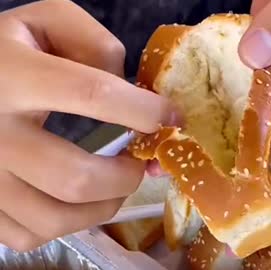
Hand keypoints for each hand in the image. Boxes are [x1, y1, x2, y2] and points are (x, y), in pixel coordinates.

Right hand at [0, 0, 178, 250]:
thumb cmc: (9, 50)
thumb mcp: (48, 22)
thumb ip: (95, 43)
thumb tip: (133, 93)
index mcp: (15, 76)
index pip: (93, 95)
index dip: (145, 110)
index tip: (172, 118)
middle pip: (75, 177)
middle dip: (126, 177)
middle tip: (138, 164)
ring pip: (55, 218)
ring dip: (102, 206)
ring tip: (113, 184)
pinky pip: (31, 235)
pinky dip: (67, 223)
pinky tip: (75, 198)